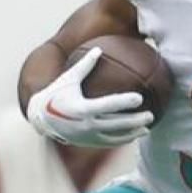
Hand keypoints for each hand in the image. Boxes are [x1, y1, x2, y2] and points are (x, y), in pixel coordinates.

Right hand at [26, 48, 152, 147]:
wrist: (40, 118)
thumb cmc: (56, 93)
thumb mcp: (68, 78)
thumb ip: (84, 65)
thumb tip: (98, 49)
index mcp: (81, 108)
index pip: (107, 105)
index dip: (124, 102)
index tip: (140, 98)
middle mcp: (85, 124)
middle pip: (116, 124)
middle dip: (135, 121)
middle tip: (151, 115)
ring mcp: (87, 136)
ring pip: (114, 137)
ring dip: (132, 134)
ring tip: (147, 129)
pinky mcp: (87, 144)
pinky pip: (108, 143)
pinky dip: (122, 140)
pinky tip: (134, 135)